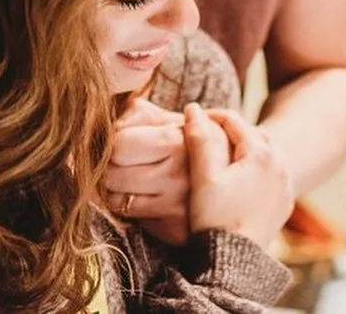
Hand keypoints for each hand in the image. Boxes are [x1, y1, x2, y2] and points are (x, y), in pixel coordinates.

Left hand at [105, 98, 190, 245]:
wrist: (235, 182)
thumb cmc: (194, 144)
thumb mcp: (173, 120)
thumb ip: (140, 114)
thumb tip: (110, 122)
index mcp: (175, 142)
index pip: (118, 146)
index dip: (113, 142)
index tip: (121, 141)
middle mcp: (176, 178)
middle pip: (112, 176)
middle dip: (110, 166)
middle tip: (122, 161)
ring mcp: (175, 208)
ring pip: (117, 201)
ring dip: (118, 189)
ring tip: (131, 177)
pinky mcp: (173, 230)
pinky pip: (133, 219)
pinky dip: (133, 208)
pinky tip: (147, 196)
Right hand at [184, 104, 294, 246]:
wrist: (234, 266)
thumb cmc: (216, 220)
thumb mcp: (203, 177)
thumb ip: (199, 139)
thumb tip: (193, 109)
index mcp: (260, 154)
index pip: (233, 120)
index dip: (210, 116)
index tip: (192, 121)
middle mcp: (279, 166)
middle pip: (252, 133)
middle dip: (229, 130)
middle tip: (206, 135)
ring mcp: (285, 186)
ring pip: (265, 151)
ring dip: (245, 147)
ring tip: (222, 154)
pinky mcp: (284, 204)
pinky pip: (272, 172)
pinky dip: (256, 166)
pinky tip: (239, 176)